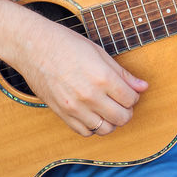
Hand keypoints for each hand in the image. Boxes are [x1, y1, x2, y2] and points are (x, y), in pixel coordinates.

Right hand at [8, 18, 147, 136]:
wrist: (34, 47)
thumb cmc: (66, 44)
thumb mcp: (99, 53)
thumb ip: (122, 73)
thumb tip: (143, 87)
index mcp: (102, 77)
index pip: (131, 99)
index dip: (133, 95)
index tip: (128, 90)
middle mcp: (89, 95)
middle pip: (122, 117)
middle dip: (126, 110)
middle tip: (121, 101)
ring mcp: (75, 107)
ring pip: (105, 129)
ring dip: (111, 121)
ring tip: (107, 108)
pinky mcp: (62, 114)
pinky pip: (85, 132)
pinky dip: (93, 126)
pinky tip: (92, 113)